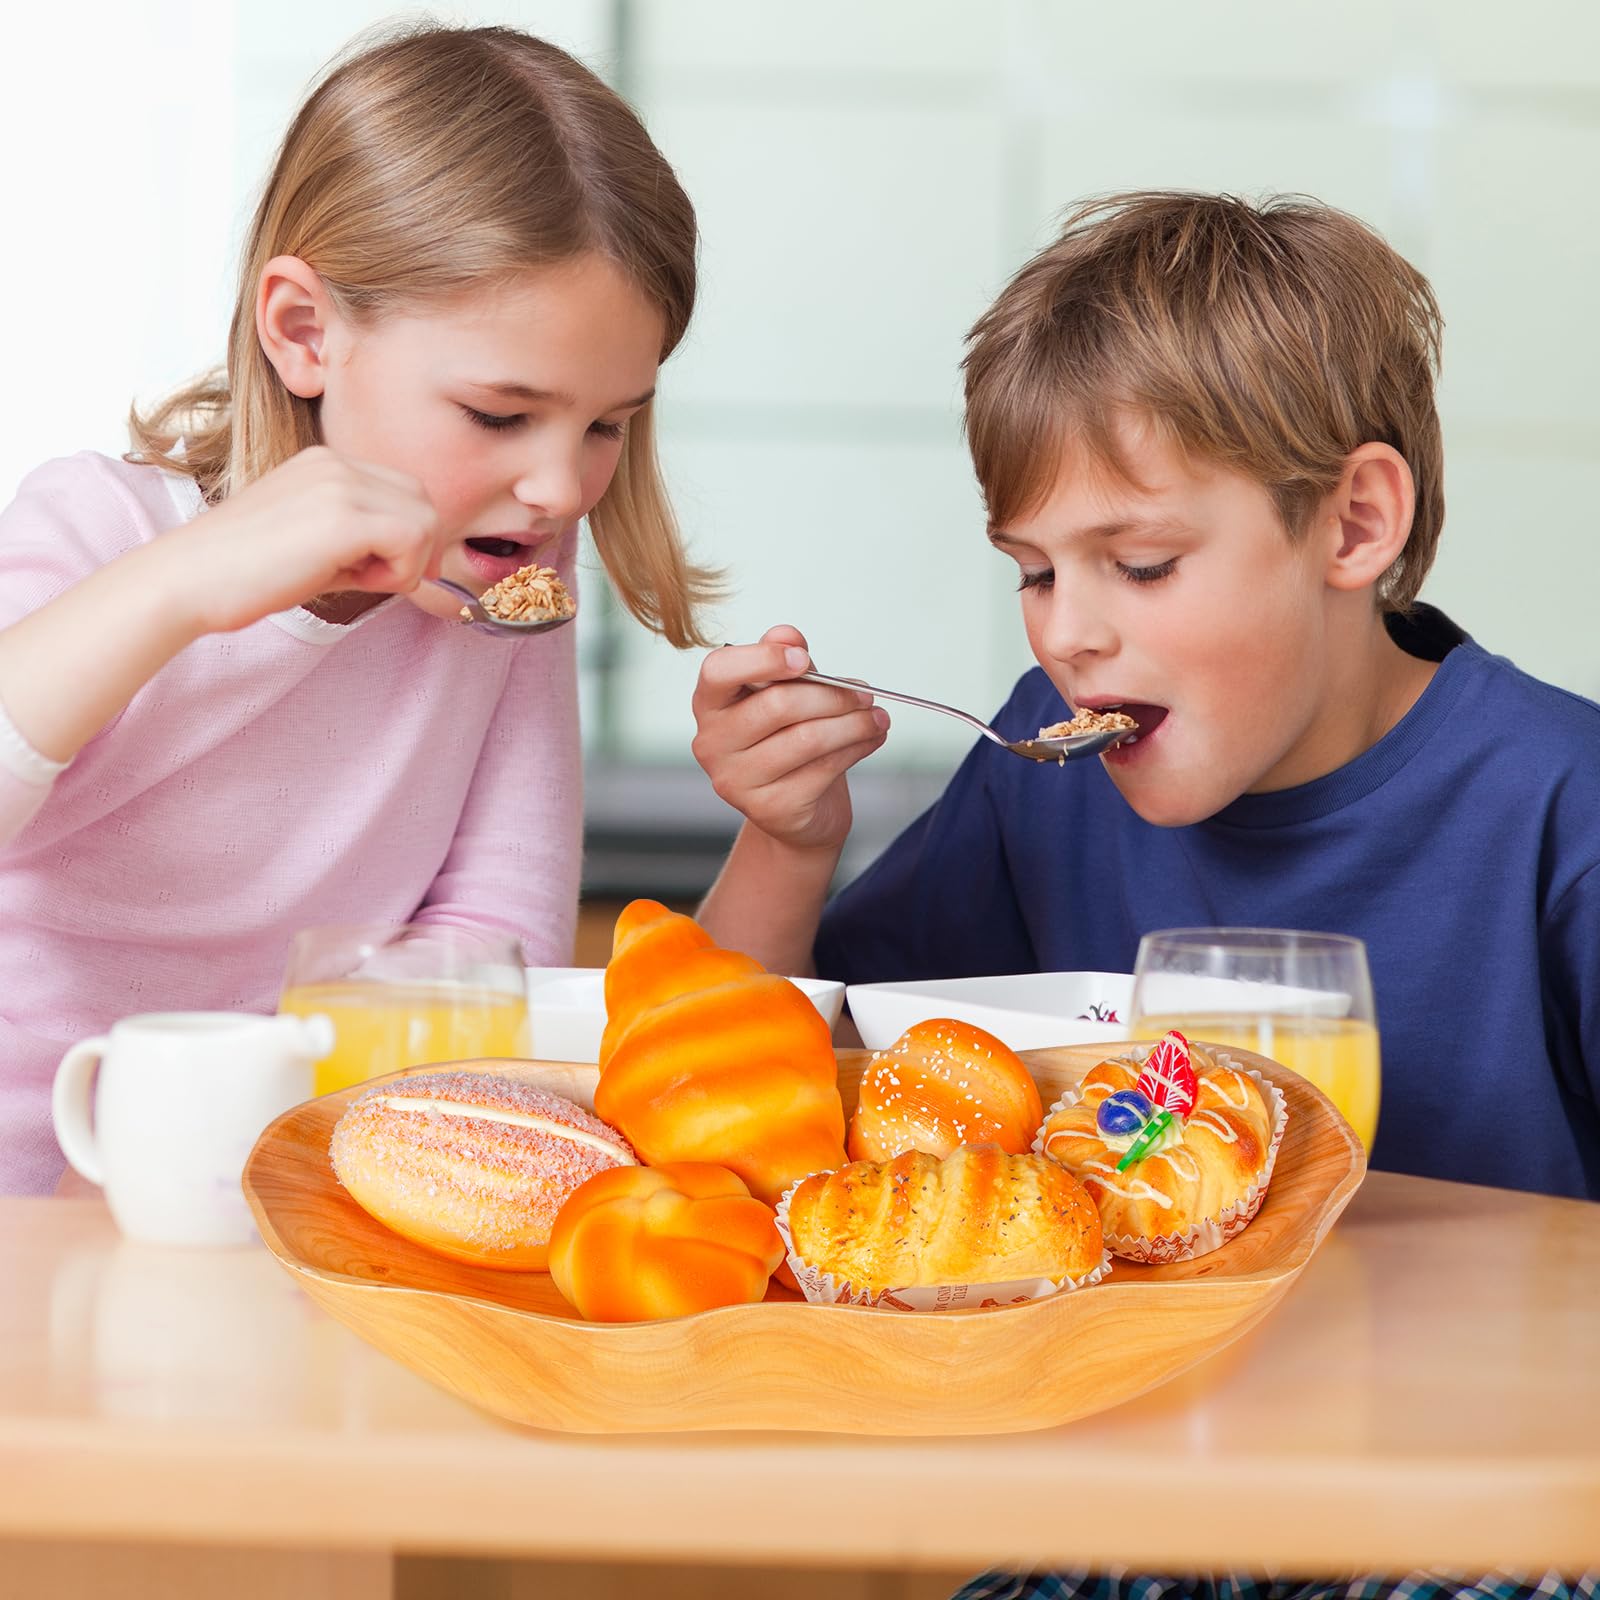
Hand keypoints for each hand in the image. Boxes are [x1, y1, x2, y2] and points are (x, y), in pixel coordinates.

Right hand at [165, 447, 442, 634]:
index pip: (403, 490)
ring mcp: (337, 484)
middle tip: (376, 579)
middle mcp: (334, 463)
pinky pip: (411, 539)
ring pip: (425, 519)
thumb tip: (418, 564)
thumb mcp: (314, 543)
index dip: (407, 536)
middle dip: (414, 548)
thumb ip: (364, 543)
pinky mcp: (340, 517)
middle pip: (422, 500)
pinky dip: (400, 571)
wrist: (188, 579)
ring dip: (406, 561)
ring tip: (361, 580)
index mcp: (325, 463)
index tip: (380, 571)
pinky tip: (359, 582)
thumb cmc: (245, 573)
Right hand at [691, 625, 889, 852]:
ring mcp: (736, 780)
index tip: (804, 658)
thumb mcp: (786, 692)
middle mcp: (712, 743)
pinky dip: (856, 749)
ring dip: (853, 724)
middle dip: (832, 695)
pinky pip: (823, 769)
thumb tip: (787, 636)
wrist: (797, 807)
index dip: (763, 659)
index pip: (719, 671)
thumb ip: (784, 661)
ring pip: (807, 739)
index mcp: (710, 703)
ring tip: (876, 717)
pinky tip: (870, 739)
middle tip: (864, 694)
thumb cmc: (787, 739)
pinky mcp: (769, 808)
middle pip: (777, 705)